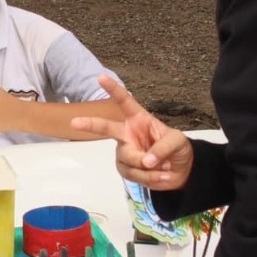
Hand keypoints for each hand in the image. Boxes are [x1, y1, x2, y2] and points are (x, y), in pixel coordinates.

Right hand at [70, 76, 192, 189]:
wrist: (181, 172)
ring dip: (148, 168)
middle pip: (106, 128)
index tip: (101, 78)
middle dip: (90, 124)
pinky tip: (161, 177)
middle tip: (75, 122)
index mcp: (139, 119)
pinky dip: (149, 178)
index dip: (114, 90)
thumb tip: (147, 161)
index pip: (125, 102)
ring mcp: (125, 152)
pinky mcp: (125, 169)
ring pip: (128, 159)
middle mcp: (127, 134)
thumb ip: (163, 148)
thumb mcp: (177, 142)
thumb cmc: (177, 149)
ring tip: (165, 169)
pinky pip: (133, 175)